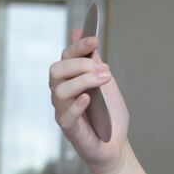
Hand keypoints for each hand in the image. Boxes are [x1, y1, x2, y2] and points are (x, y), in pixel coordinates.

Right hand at [49, 28, 130, 173]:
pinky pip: (65, 115)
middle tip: (106, 70)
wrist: (116, 143)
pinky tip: (89, 99)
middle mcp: (62, 93)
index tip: (95, 39)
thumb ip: (93, 59)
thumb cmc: (108, 114)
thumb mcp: (105, 81)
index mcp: (71, 79)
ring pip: (60, 90)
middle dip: (81, 64)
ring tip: (106, 80)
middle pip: (56, 70)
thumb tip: (79, 31)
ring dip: (84, 81)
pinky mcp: (69, 129)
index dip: (78, 46)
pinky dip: (76, 105)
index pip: (65, 56)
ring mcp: (63, 110)